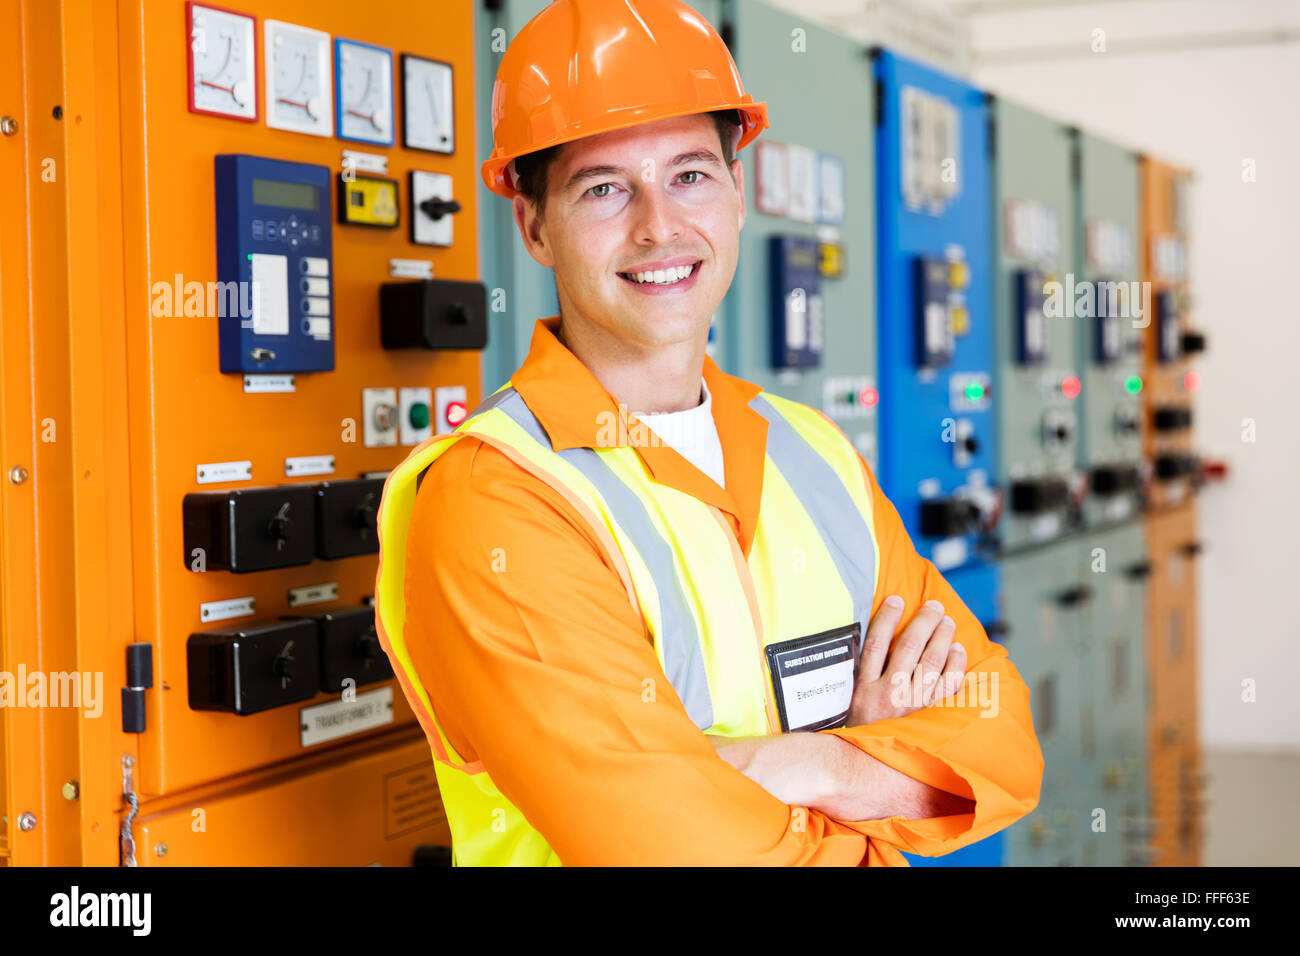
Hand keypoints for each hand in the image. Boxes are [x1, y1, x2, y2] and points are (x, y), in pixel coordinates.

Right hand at [846, 595, 966, 725]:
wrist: (869, 764)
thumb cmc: (859, 726)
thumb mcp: (849, 699)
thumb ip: (859, 673)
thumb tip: (874, 639)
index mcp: (863, 687)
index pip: (876, 644)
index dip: (887, 618)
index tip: (896, 600)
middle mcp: (887, 694)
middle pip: (909, 647)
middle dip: (924, 622)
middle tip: (934, 606)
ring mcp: (911, 705)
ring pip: (931, 662)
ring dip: (942, 637)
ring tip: (947, 622)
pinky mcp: (928, 716)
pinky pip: (948, 686)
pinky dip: (955, 665)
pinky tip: (957, 650)